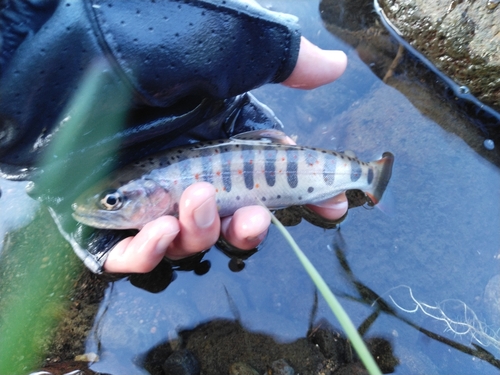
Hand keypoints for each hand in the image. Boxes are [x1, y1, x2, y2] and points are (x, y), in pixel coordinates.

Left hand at [103, 37, 347, 272]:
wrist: (67, 45)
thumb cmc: (155, 38)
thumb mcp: (230, 47)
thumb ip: (285, 63)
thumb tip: (337, 65)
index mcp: (221, 137)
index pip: (270, 175)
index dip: (304, 193)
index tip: (333, 206)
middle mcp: (189, 167)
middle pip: (229, 217)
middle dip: (249, 229)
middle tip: (252, 220)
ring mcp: (148, 193)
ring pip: (186, 238)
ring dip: (200, 234)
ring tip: (193, 204)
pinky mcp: (108, 213)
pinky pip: (131, 252)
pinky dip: (149, 253)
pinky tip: (157, 232)